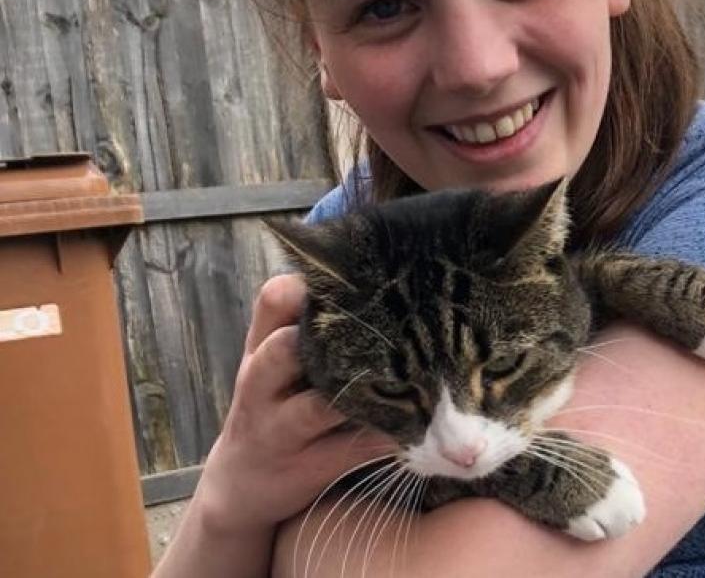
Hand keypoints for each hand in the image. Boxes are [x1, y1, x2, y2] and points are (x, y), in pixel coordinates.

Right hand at [193, 274, 395, 532]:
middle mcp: (262, 384)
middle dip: (326, 338)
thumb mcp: (277, 357)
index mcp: (261, 346)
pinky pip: (349, 451)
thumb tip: (383, 268)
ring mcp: (280, 430)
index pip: (275, 298)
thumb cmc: (276, 400)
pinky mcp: (306, 468)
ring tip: (406, 380)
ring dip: (361, 394)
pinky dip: (385, 436)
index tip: (356, 280)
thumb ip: (309, 317)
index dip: (310, 285)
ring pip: (317, 406)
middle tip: (379, 331)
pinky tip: (418, 424)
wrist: (242, 482)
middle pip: (283, 349)